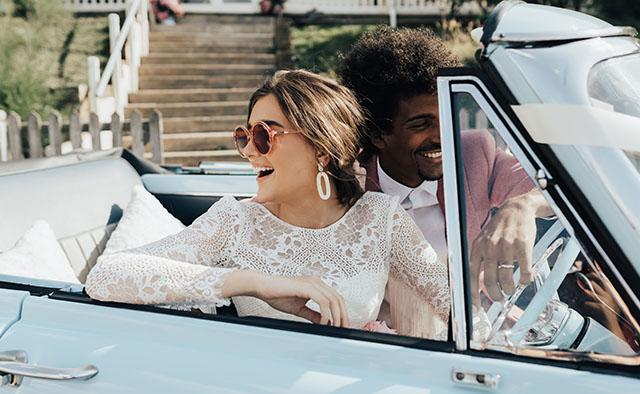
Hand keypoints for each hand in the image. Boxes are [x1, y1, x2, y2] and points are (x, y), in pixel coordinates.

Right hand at [223, 271, 349, 326]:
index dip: (341, 312)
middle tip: (342, 329)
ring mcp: (313, 283)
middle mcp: (317, 282)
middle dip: (343, 315)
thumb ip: (312, 314)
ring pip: (333, 300)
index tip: (341, 326)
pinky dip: (325, 313)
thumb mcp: (299, 308)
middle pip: (338, 299)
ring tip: (334, 328)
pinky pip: (323, 301)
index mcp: (316, 285)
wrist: (263, 287)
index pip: (335, 298)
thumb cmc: (277, 295)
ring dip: (336, 316)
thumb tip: (324, 323)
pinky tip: (322, 322)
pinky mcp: (307, 286)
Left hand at [470, 191, 551, 304]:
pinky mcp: (523, 246)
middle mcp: (490, 247)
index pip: (471, 275)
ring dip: (510, 289)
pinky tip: (524, 280)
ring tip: (511, 289)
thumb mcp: (484, 240)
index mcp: (478, 247)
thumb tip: (478, 283)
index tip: (476, 307)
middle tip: (499, 297)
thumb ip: (480, 259)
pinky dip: (525, 280)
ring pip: (506, 278)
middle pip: (490, 281)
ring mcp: (506, 246)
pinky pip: (524, 271)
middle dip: (495, 294)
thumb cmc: (500, 227)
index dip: (473, 293)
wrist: (517, 209)